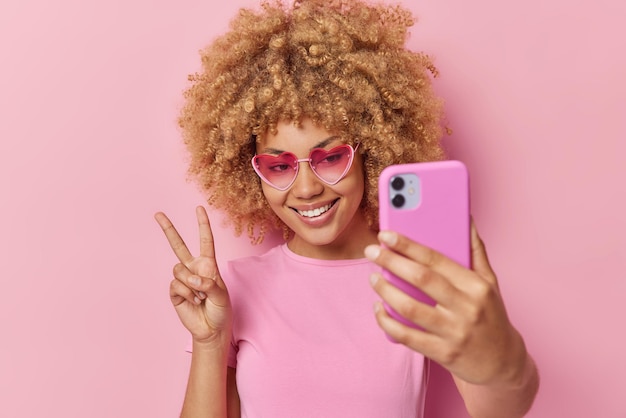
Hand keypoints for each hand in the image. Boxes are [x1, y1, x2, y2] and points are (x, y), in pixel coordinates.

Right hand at [155, 206, 231, 344]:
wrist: (211, 329)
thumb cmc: (220, 310)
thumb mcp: (221, 295)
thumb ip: (208, 284)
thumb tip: (192, 279)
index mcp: (208, 265)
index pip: (205, 241)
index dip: (202, 224)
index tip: (199, 208)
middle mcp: (194, 269)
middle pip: (178, 246)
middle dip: (168, 229)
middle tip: (158, 214)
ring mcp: (183, 280)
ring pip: (179, 270)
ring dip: (191, 284)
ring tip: (201, 297)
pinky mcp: (174, 292)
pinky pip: (176, 285)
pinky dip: (186, 294)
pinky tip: (193, 301)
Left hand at [366, 222, 527, 386]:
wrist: (503, 362)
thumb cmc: (491, 315)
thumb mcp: (490, 282)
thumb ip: (476, 250)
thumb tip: (466, 218)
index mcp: (476, 285)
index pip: (436, 259)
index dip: (408, 245)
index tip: (386, 234)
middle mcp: (466, 307)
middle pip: (421, 279)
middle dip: (391, 262)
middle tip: (371, 252)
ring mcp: (454, 332)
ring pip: (410, 308)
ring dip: (386, 291)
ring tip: (373, 278)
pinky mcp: (443, 353)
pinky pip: (407, 336)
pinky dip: (387, 322)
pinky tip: (379, 308)